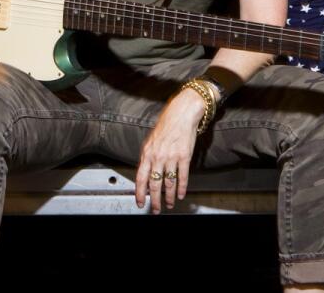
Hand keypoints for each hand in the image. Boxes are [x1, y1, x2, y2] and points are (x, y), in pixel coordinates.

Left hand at [134, 90, 205, 213]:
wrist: (182, 113)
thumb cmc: (166, 125)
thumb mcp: (151, 141)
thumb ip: (148, 158)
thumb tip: (145, 174)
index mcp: (147, 153)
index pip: (141, 178)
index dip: (139, 193)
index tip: (140, 202)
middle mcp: (158, 157)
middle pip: (155, 184)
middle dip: (154, 200)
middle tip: (155, 209)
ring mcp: (171, 157)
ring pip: (169, 183)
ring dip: (169, 196)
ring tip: (169, 204)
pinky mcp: (184, 156)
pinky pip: (182, 176)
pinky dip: (182, 187)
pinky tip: (181, 194)